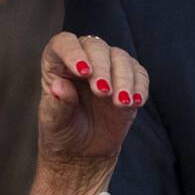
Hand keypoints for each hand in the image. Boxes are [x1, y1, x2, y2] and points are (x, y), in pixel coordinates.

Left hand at [37, 33, 148, 178]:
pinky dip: (140, 87)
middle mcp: (84, 59)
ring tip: (121, 103)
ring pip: (120, 58)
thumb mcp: (54, 123)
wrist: (83, 151)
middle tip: (102, 92)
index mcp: (58, 63)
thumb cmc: (63, 132)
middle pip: (96, 47)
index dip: (73, 52)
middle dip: (102, 68)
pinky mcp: (129, 80)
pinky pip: (139, 74)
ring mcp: (108, 68)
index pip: (64, 44)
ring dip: (123, 78)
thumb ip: (57, 105)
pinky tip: (135, 102)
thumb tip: (59, 87)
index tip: (83, 71)